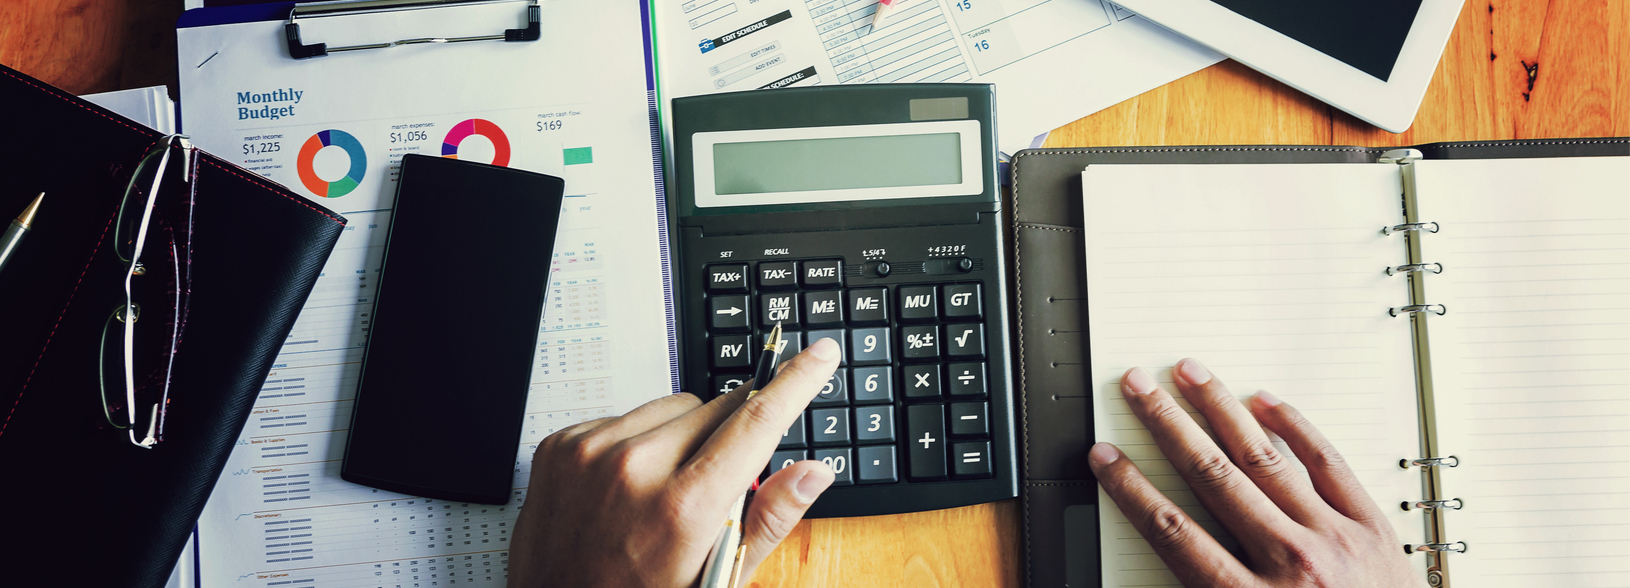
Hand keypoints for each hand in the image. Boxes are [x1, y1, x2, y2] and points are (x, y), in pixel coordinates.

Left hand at [509, 339, 840, 587]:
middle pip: (718, 409)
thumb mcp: (717, 576)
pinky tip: (627, 486)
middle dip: (732, 434)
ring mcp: (591, 452)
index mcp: (683, 508)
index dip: (796, 382)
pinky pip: (624, 417)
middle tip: (714, 485)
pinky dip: (636, 441)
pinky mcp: (561, 444)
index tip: (819, 355)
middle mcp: (634, 469)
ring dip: (682, 436)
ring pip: (671, 408)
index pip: (757, 422)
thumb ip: (769, 518)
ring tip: (663, 490)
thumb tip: (813, 472)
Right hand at [1088, 359, 1422, 587]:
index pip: (1172, 531)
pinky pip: (1328, 464)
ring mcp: (1332, 540)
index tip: (1107, 457)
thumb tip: (1160, 559)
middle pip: (1212, 478)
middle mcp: (1287, 564)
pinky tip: (1266, 402)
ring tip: (1192, 374)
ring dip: (1221, 410)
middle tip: (1139, 387)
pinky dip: (1296, 429)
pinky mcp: (1371, 529)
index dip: (1132, 489)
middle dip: (1167, 426)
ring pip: (1264, 459)